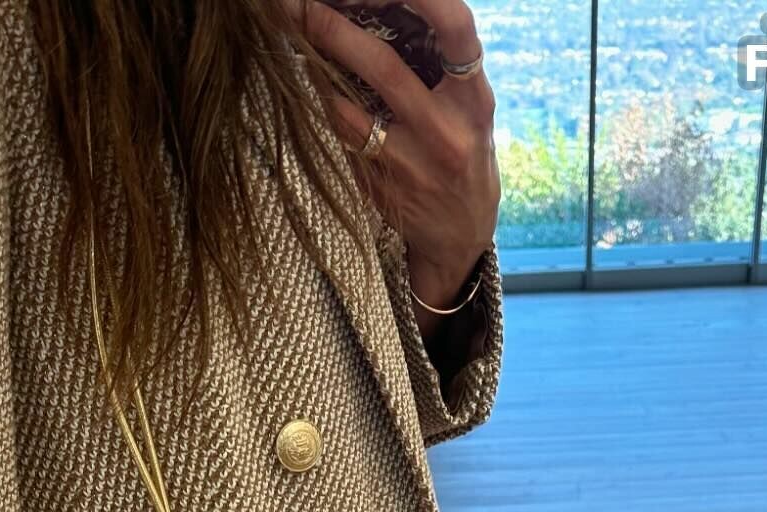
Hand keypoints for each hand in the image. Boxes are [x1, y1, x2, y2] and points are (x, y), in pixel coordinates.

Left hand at [283, 0, 499, 303]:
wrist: (461, 234)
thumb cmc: (462, 151)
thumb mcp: (469, 107)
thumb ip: (440, 63)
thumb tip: (381, 9)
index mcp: (475, 98)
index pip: (456, 28)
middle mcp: (447, 130)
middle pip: (385, 68)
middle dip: (336, 30)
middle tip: (302, 6)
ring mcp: (412, 164)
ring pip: (350, 111)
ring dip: (315, 72)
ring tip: (291, 40)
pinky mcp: (382, 188)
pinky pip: (341, 141)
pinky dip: (321, 109)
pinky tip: (306, 87)